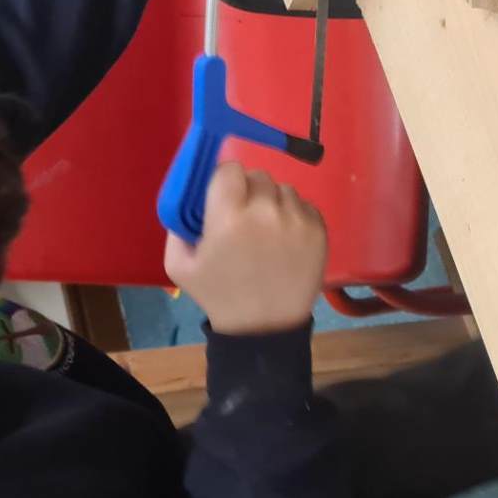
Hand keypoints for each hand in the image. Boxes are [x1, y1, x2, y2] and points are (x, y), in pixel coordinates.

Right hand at [164, 161, 326, 333]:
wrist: (264, 328)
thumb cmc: (219, 295)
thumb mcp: (179, 265)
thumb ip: (178, 224)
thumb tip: (190, 193)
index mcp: (229, 216)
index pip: (230, 168)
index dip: (224, 180)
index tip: (223, 198)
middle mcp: (266, 211)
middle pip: (258, 176)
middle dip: (249, 191)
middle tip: (244, 218)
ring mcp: (297, 219)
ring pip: (283, 189)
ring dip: (273, 203)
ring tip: (267, 233)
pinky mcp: (319, 229)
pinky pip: (304, 205)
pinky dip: (294, 216)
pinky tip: (285, 241)